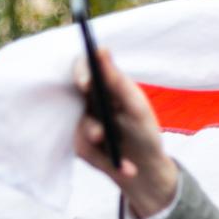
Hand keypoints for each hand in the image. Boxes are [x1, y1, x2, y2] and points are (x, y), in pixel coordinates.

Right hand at [73, 48, 179, 218]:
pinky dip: (110, 161)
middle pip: (73, 96)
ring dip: (99, 140)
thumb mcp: (137, 109)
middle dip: (86, 116)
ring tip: (117, 152)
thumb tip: (102, 49)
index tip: (86, 82)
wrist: (146, 168)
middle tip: (99, 131)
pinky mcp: (81, 145)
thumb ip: (118, 83)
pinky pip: (86, 150)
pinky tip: (128, 169)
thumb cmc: (144, 133)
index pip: (86, 67)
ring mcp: (83, 123)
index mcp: (106, 86)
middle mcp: (90, 101)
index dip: (82, 71)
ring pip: (81, 127)